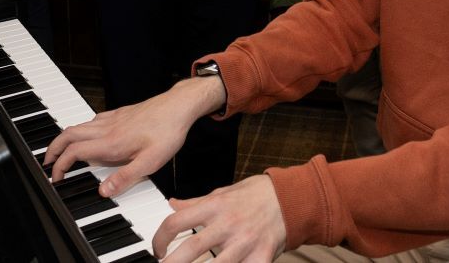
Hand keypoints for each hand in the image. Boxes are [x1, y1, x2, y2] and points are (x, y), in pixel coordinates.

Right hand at [45, 77, 224, 188]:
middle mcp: (108, 128)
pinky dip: (82, 129)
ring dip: (65, 138)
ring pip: (79, 125)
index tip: (56, 178)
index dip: (60, 165)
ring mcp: (113, 118)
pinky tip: (88, 134)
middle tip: (47, 162)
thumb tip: (103, 191)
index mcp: (112, 142)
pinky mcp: (121, 113)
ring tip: (61, 151)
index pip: (75, 152)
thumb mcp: (151, 162)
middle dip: (54, 148)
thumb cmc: (168, 131)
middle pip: (69, 134)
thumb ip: (126, 177)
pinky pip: (93, 119)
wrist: (179, 105)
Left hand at [154, 176, 285, 262]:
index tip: (158, 248)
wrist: (289, 197)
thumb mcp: (222, 192)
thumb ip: (196, 202)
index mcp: (215, 206)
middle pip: (192, 248)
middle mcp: (227, 224)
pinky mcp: (261, 256)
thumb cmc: (255, 194)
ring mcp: (244, 242)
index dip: (161, 237)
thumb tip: (173, 204)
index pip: (177, 221)